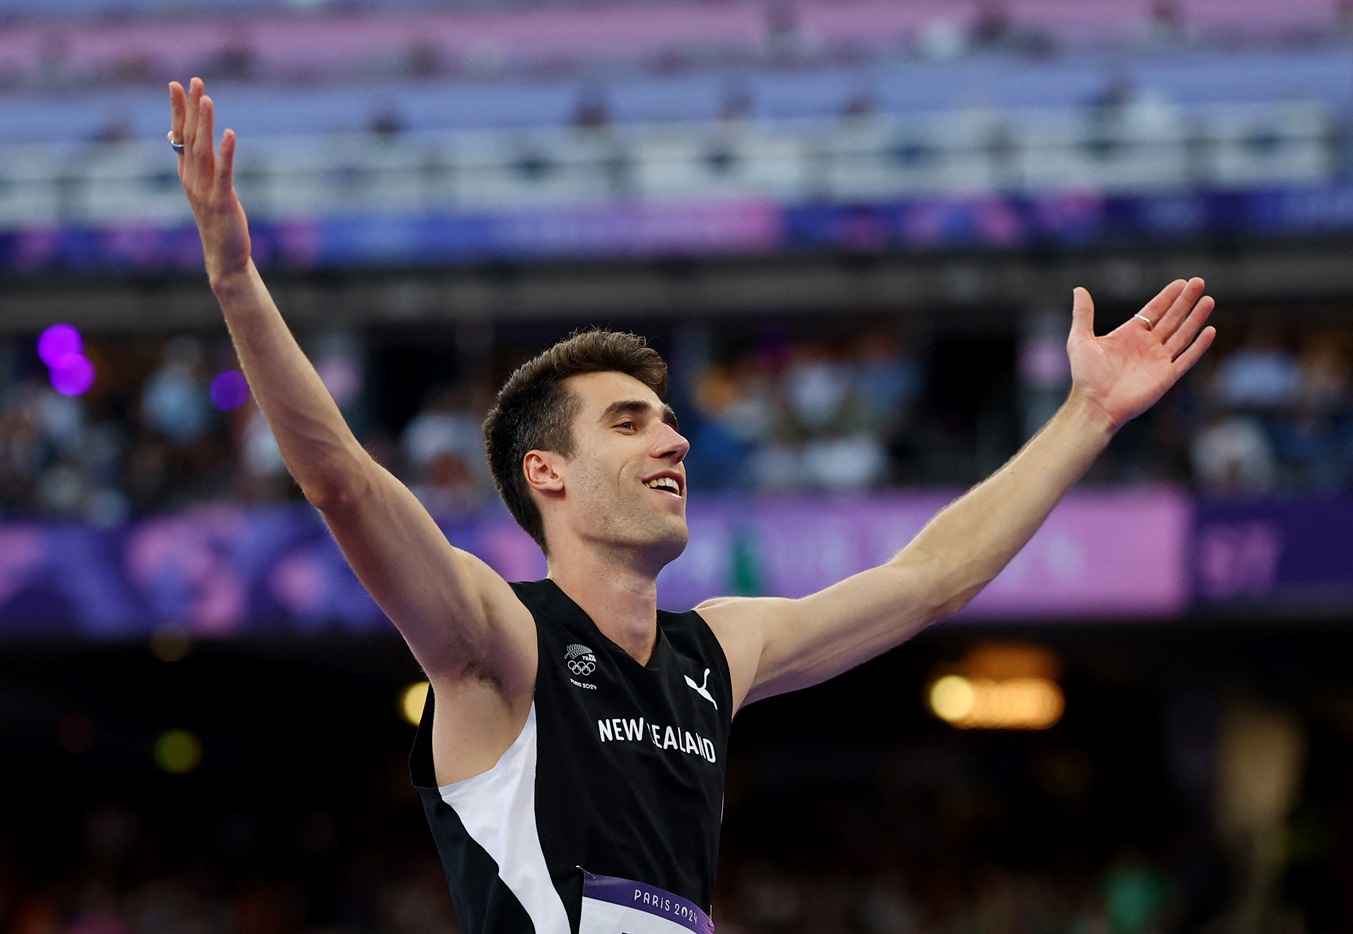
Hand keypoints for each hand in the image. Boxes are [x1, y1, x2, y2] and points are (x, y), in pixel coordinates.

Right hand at [169, 77, 250, 287]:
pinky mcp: (222, 201)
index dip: (178, 110)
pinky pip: (224, 173)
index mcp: (186, 174)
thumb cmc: (217, 222)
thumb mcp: (202, 190)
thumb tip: (175, 138)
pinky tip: (229, 133)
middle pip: (190, 137)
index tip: (176, 85)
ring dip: (205, 123)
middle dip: (191, 108)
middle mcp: (191, 179)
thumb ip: (192, 165)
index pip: (179, 136)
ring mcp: (204, 190)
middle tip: (195, 81)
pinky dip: (226, 152)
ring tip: (207, 99)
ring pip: (203, 151)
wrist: (224, 257)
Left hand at [1067, 277, 1215, 430]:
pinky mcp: (1166, 377)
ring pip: (1182, 334)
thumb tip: (1079, 289)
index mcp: (1129, 335)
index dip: (1167, 297)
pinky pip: (1186, 358)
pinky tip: (1210, 330)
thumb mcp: (1080, 339)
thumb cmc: (1085, 375)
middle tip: (1199, 282)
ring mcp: (1158, 361)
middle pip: (1171, 318)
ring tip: (1209, 300)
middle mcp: (1146, 345)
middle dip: (1185, 301)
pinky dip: (1198, 346)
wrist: (1094, 405)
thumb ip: (1083, 314)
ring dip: (1196, 318)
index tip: (1181, 282)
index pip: (1153, 311)